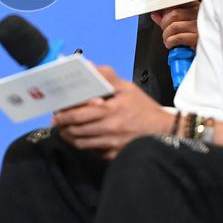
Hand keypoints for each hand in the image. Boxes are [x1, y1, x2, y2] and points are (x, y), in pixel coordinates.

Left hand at [51, 66, 174, 159]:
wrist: (165, 131)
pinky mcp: (114, 155)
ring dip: (69, 136)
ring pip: (80, 143)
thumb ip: (106, 76)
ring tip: (65, 129)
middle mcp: (108, 129)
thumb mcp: (127, 88)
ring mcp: (111, 145)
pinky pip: (92, 151)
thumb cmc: (144, 108)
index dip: (63, 113)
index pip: (77, 113)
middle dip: (62, 124)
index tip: (57, 110)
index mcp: (110, 110)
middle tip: (56, 120)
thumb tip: (88, 66)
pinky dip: (83, 145)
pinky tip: (81, 138)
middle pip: (75, 129)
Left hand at [151, 1, 199, 49]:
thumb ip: (168, 19)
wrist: (209, 53)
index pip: (177, 2)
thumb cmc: (195, 38)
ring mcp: (200, 26)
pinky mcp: (199, 38)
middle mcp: (199, 14)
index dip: (166, 9)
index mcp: (196, 7)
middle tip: (165, 32)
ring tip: (168, 40)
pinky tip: (171, 44)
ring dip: (166, 35)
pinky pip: (178, 37)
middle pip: (174, 14)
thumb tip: (155, 15)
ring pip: (174, 26)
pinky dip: (170, 42)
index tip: (161, 16)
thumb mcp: (181, 25)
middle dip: (164, 24)